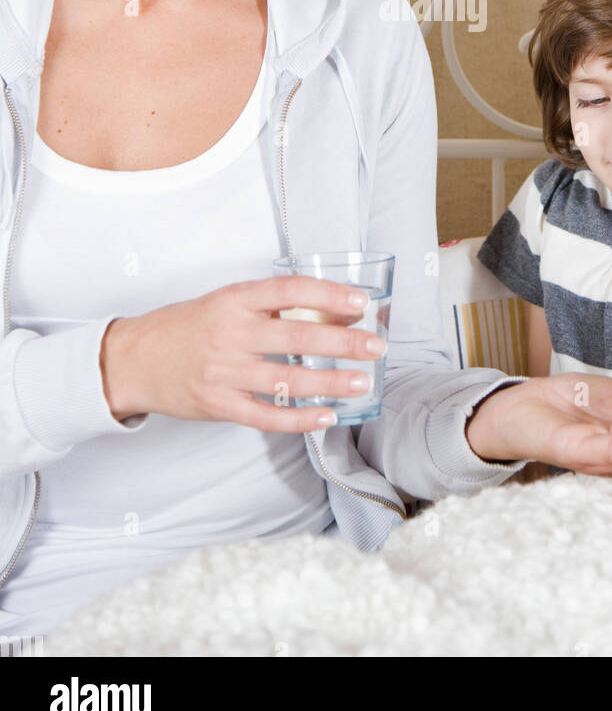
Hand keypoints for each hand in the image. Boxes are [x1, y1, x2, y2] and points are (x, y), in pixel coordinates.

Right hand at [100, 275, 382, 431]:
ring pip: (287, 381)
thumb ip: (269, 306)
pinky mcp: (217, 405)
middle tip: (377, 345)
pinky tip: (327, 417)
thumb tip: (329, 311)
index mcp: (233, 299)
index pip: (289, 290)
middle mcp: (229, 333)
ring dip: (330, 383)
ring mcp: (223, 372)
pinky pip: (265, 416)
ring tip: (363, 382)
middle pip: (296, 337)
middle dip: (343, 342)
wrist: (135, 359)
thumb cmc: (189, 326)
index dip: (328, 295)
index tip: (361, 301)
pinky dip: (299, 419)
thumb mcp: (225, 301)